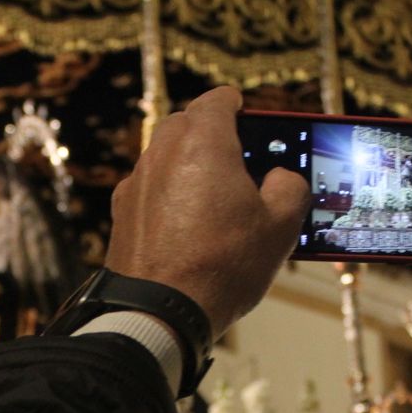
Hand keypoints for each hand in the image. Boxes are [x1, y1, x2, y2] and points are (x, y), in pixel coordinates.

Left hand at [106, 87, 309, 337]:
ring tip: (214, 195)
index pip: (217, 100)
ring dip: (187, 164)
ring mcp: (136, 183)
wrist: (159, 311)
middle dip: (210, 132)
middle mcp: (162, 153)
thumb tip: (281, 178)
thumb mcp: (280, 226)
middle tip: (237, 155)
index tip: (245, 111)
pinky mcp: (122, 213)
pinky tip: (187, 224)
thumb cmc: (223, 265)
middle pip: (185, 124)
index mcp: (203, 143)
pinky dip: (168, 194)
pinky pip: (150, 189)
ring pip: (164, 157)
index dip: (236, 104)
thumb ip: (290, 187)